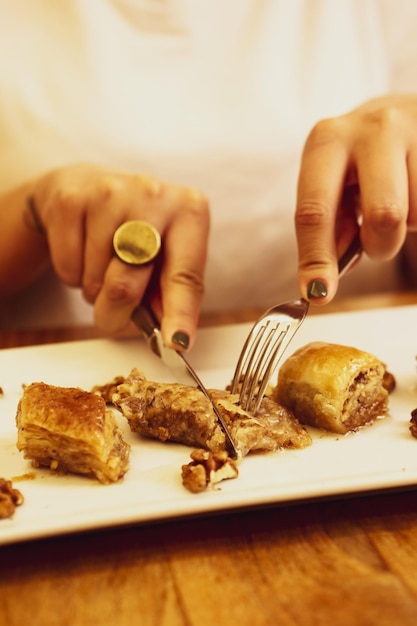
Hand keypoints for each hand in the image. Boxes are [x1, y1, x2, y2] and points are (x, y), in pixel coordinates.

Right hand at [33, 164, 208, 347]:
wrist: (89, 186)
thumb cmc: (138, 231)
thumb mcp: (168, 256)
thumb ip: (173, 294)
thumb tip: (173, 338)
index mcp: (189, 210)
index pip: (185, 275)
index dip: (179, 313)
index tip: (177, 343)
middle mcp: (153, 195)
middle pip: (128, 283)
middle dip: (118, 309)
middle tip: (116, 308)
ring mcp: (109, 193)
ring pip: (95, 278)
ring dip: (95, 289)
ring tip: (103, 264)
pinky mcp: (71, 199)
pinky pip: (67, 266)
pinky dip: (73, 275)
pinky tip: (83, 251)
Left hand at [295, 94, 416, 302]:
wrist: (405, 112)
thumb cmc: (359, 162)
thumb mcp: (332, 185)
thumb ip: (328, 228)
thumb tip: (321, 281)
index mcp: (327, 141)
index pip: (315, 210)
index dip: (317, 258)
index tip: (318, 293)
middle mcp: (372, 129)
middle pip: (384, 215)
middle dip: (381, 244)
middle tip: (377, 242)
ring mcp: (416, 131)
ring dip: (405, 228)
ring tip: (397, 203)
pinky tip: (412, 192)